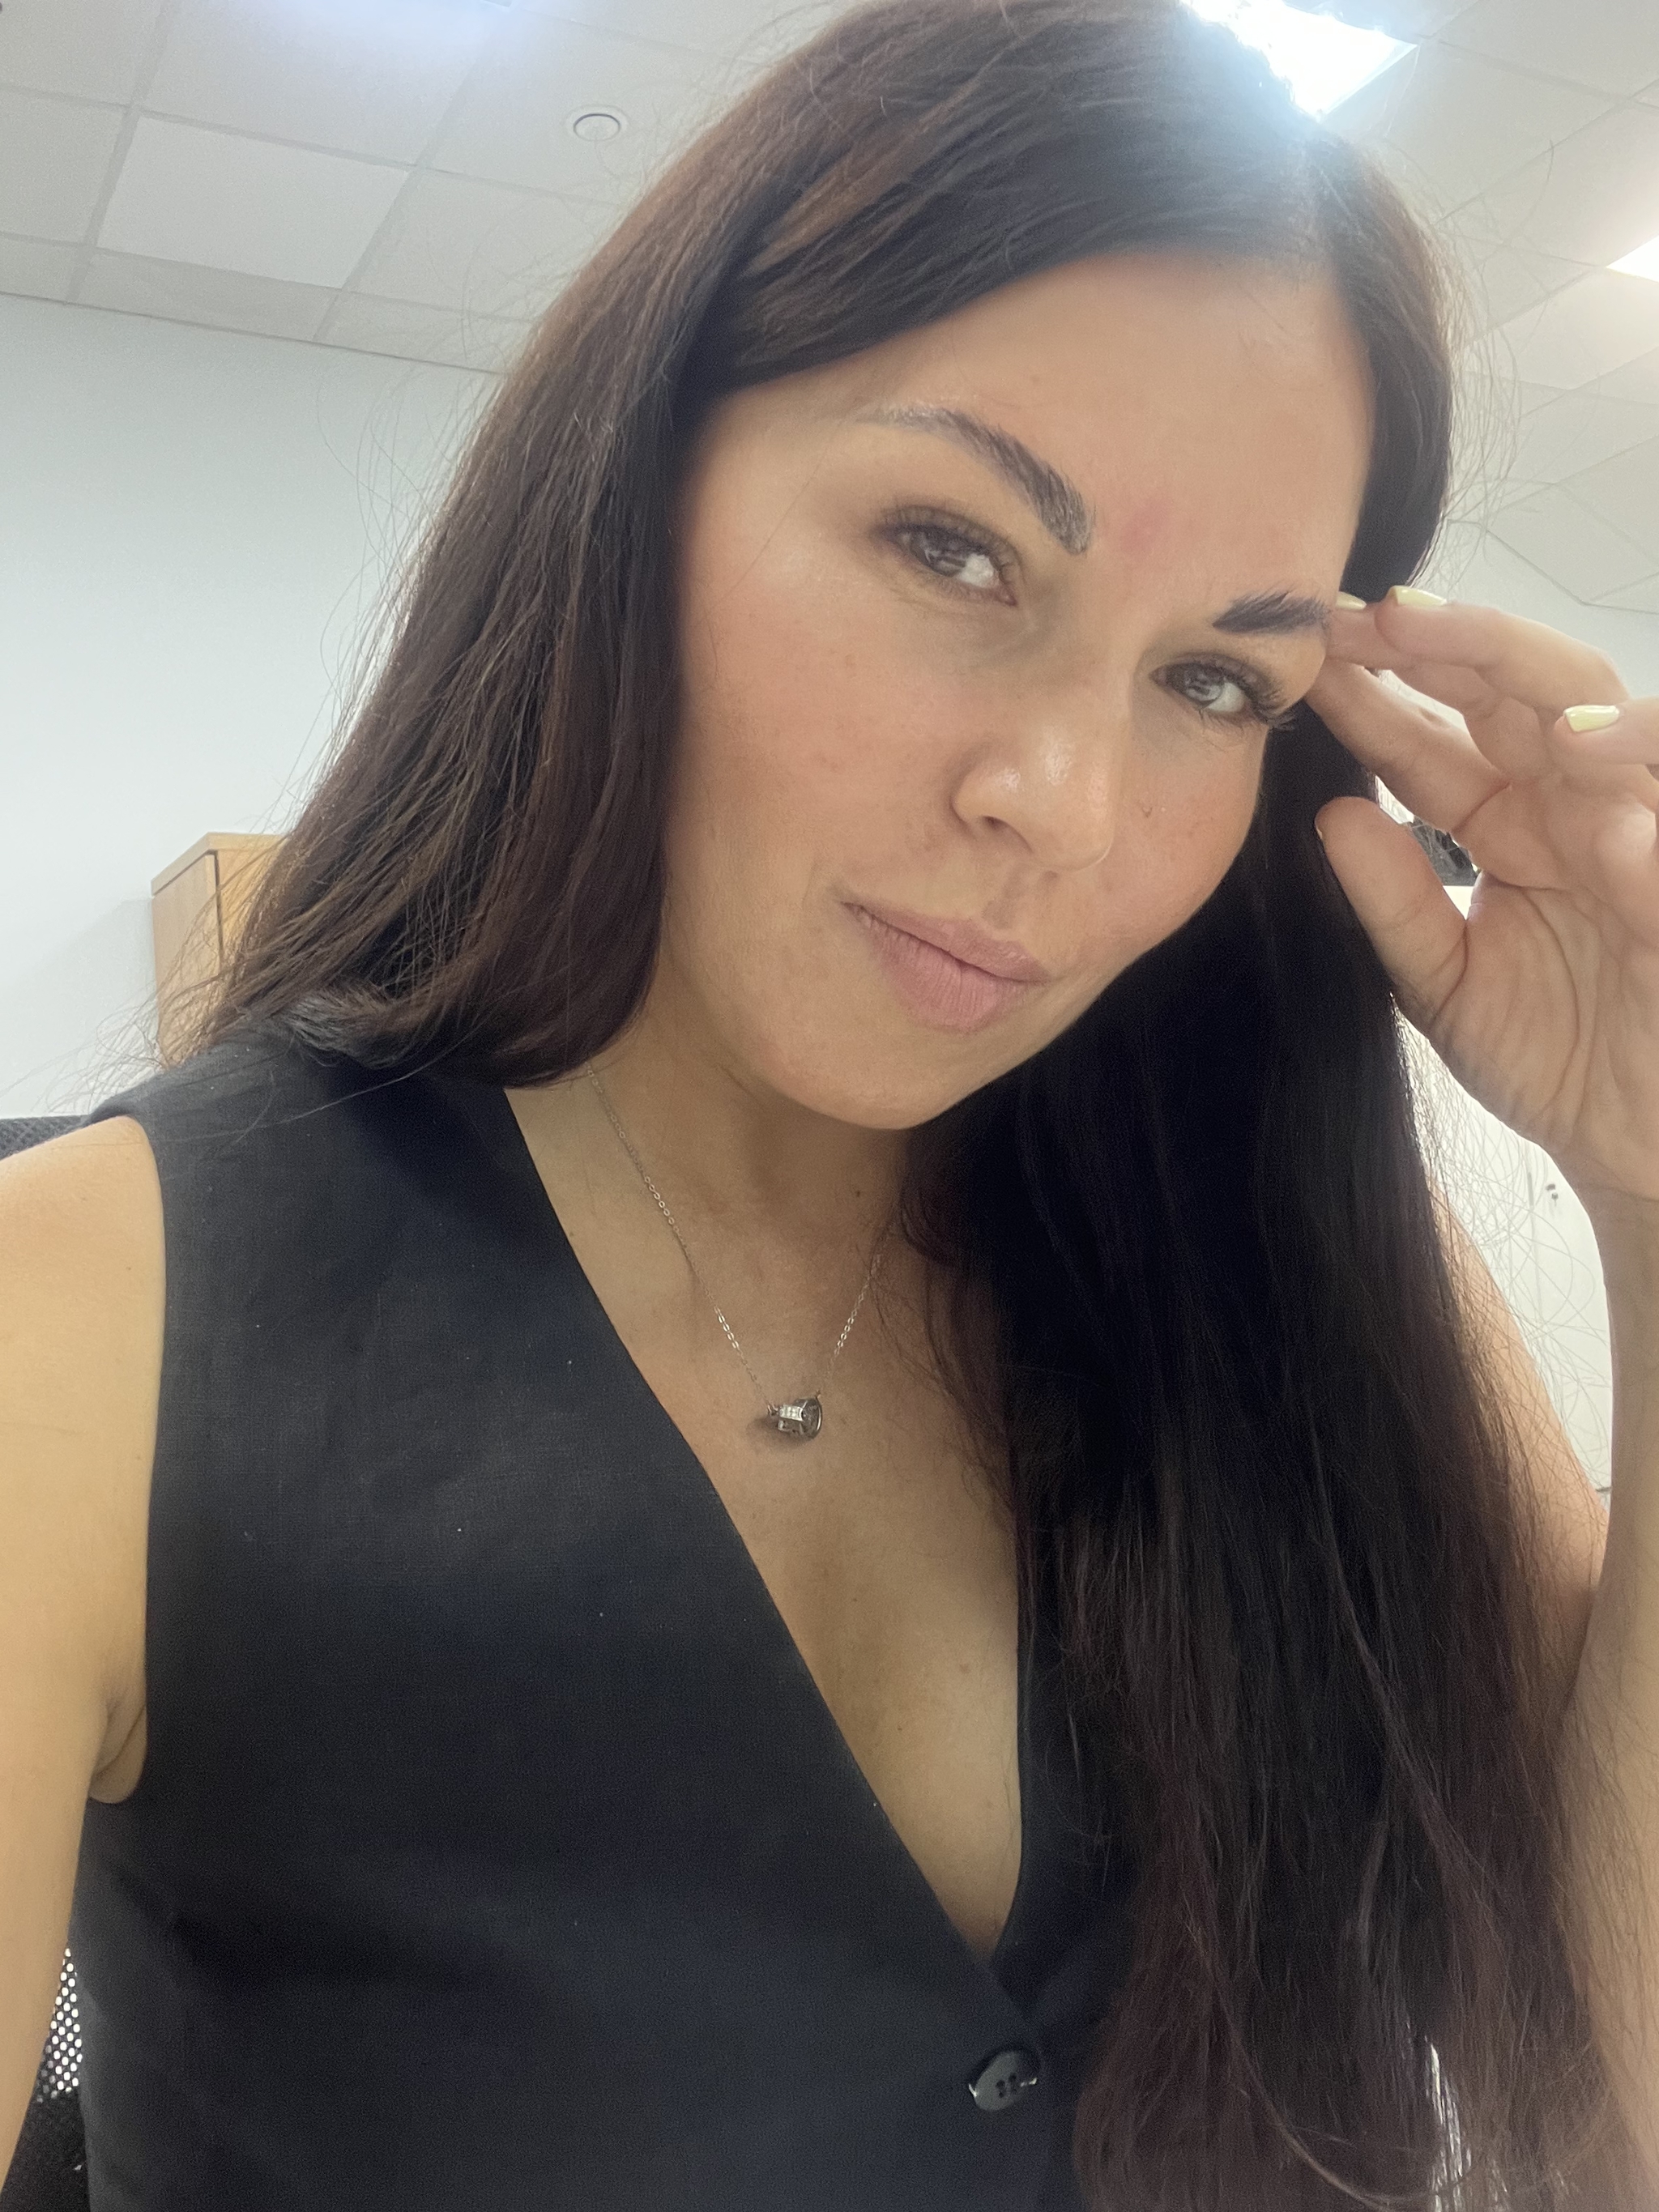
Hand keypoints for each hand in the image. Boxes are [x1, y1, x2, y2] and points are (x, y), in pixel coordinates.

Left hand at [1305, 588, 1658, 1224]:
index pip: (1432, 740)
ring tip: (1436, 640)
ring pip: (1596, 714)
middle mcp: (1573, 809)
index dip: (1372, 693)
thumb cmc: (1558, 1059)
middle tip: (1353, 616)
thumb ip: (1393, 902)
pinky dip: (1631, 759)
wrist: (1640, 1145)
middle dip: (1435, 643)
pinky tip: (1571, 745)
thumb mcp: (1446, 983)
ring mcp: (1635, 832)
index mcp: (1511, 825)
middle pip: (1513, 691)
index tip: (1302, 654)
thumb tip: (1329, 813)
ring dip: (1518, 667)